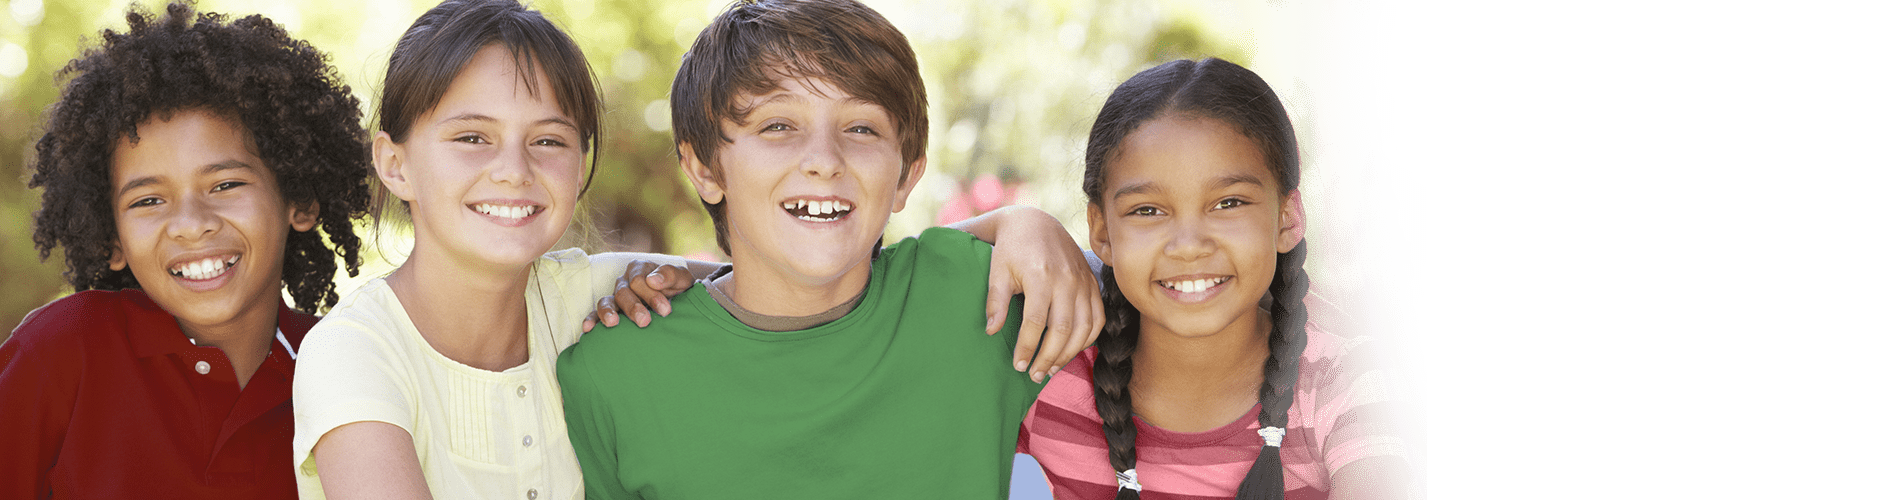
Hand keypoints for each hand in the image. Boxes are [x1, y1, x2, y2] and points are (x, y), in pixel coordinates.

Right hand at [580, 260, 698, 331]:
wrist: (680, 300)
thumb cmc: (679, 287)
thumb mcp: (682, 278)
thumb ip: (670, 274)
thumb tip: (652, 280)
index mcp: (640, 269)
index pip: (639, 280)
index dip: (651, 295)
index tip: (665, 310)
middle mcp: (625, 281)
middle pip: (623, 292)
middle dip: (634, 307)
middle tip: (645, 321)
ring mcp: (616, 297)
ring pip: (606, 302)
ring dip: (609, 312)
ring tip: (613, 323)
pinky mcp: (612, 312)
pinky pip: (596, 314)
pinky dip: (592, 320)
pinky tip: (588, 329)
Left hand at [983, 208, 1105, 382]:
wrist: (1036, 222)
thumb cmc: (1012, 249)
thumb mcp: (997, 269)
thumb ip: (996, 300)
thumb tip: (991, 331)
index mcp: (1040, 276)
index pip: (1036, 322)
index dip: (1027, 347)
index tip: (1017, 365)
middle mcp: (1066, 280)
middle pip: (1062, 329)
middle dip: (1048, 357)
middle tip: (1034, 375)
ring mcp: (1083, 282)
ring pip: (1084, 328)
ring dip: (1068, 354)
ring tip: (1050, 370)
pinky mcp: (1092, 283)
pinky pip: (1098, 318)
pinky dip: (1087, 339)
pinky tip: (1071, 351)